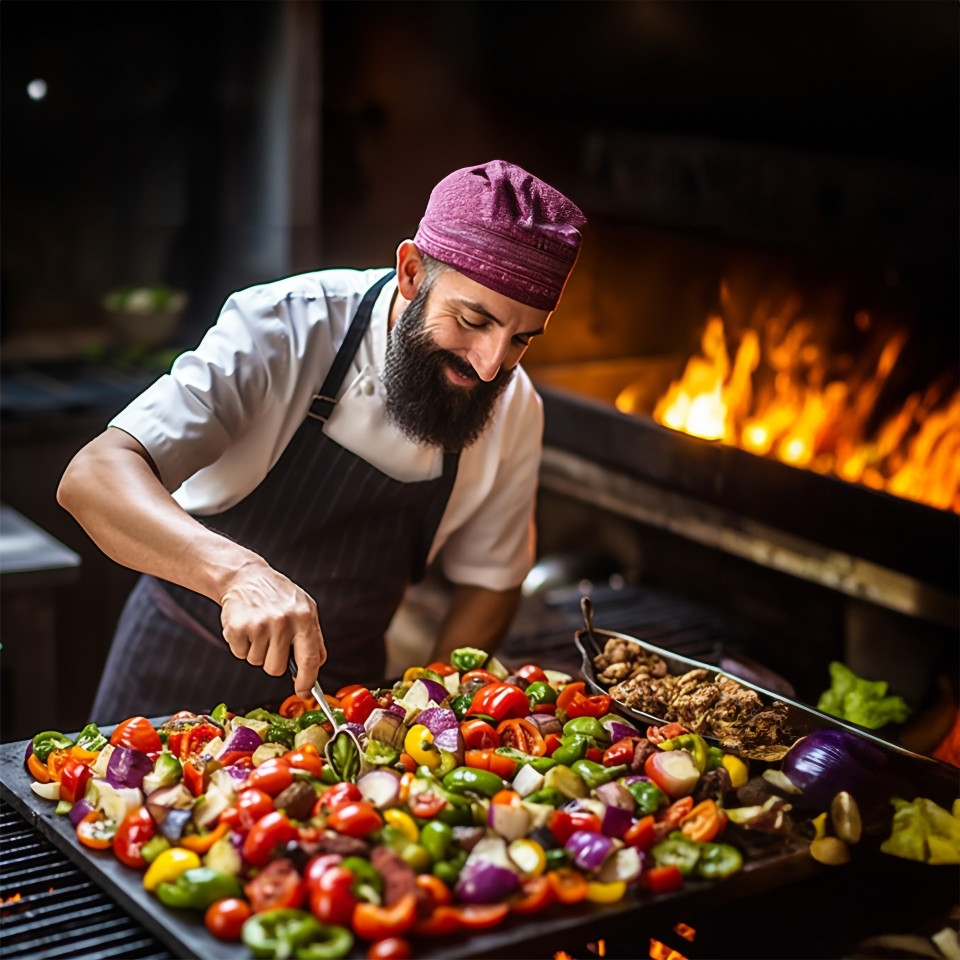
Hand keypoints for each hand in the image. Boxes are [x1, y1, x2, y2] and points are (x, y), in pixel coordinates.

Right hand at [219, 561, 325, 698]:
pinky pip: (240, 654)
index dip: (307, 682)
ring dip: (257, 651)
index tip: (305, 693)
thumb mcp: (305, 609)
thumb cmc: (278, 596)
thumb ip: (313, 639)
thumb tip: (315, 670)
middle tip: (272, 640)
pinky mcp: (237, 628)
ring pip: (257, 662)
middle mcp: (283, 622)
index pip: (310, 660)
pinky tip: (247, 627)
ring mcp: (259, 625)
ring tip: (260, 628)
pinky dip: (242, 645)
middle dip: (273, 661)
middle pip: (276, 669)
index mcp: (304, 618)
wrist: (245, 577)